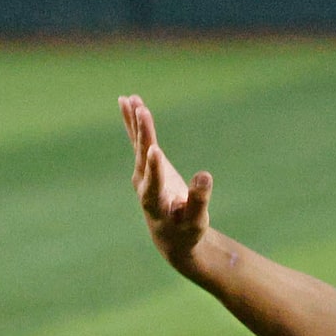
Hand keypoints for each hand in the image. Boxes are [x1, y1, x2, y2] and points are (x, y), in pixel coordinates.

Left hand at [120, 94, 212, 277]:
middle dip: (143, 134)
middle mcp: (143, 185)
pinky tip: (130, 102)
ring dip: (134, 122)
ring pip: (136, 143)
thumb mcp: (196, 220)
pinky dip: (133, 121)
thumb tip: (205, 175)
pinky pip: (138, 139)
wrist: (170, 235)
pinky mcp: (145, 163)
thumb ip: (199, 200)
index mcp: (156, 202)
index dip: (154, 167)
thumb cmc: (186, 230)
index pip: (153, 182)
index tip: (155, 150)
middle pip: (142, 156)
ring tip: (130, 100)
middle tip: (142, 111)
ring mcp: (142, 173)